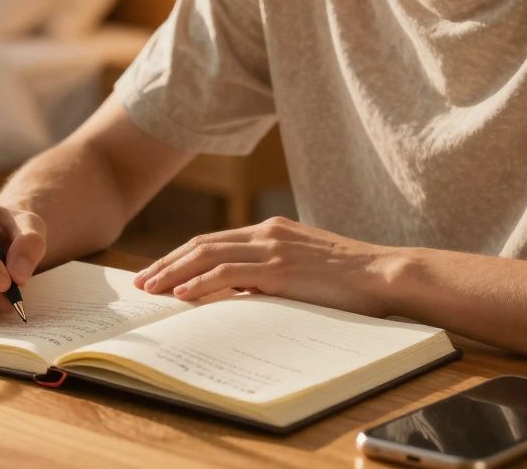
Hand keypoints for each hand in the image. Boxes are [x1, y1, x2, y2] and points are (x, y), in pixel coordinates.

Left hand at [131, 217, 399, 316]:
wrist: (386, 275)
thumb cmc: (350, 281)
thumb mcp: (303, 271)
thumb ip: (271, 275)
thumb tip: (240, 295)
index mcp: (271, 231)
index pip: (213, 241)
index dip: (180, 256)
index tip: (157, 272)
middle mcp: (266, 233)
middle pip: (201, 244)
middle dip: (166, 263)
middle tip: (140, 282)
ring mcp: (272, 248)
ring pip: (207, 256)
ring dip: (174, 273)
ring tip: (151, 290)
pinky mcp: (280, 268)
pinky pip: (228, 274)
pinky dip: (201, 283)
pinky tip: (182, 294)